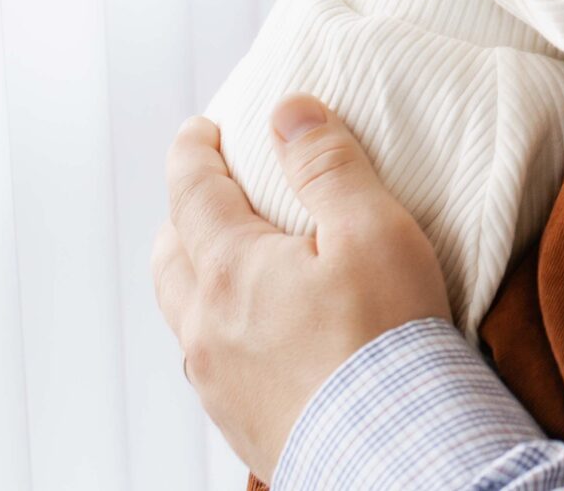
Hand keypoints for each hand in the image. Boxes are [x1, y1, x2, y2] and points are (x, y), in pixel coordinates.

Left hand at [151, 96, 450, 480]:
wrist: (394, 452)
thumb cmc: (388, 340)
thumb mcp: (373, 229)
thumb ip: (328, 164)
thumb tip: (289, 111)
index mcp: (230, 270)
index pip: (192, 193)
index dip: (193, 152)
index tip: (200, 130)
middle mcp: (205, 326)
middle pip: (169, 255)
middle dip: (183, 214)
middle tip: (210, 191)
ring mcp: (216, 381)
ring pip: (183, 312)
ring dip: (195, 273)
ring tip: (229, 261)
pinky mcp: (237, 423)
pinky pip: (209, 361)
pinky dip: (218, 326)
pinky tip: (258, 331)